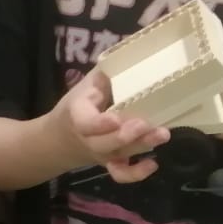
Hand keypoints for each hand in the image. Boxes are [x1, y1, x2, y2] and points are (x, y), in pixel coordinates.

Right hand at [51, 69, 168, 183]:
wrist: (59, 138)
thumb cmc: (79, 104)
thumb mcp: (87, 84)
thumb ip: (107, 71)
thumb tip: (134, 49)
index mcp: (78, 114)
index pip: (85, 122)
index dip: (100, 123)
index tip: (115, 118)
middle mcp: (88, 138)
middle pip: (105, 143)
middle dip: (127, 135)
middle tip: (146, 124)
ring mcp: (100, 153)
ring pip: (118, 156)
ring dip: (140, 147)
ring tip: (162, 134)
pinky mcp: (110, 162)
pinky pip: (120, 174)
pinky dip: (136, 173)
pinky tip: (154, 163)